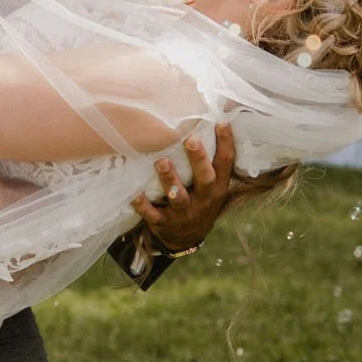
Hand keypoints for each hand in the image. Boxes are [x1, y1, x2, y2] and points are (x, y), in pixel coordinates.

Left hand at [130, 124, 246, 254]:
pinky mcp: (165, 224)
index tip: (221, 122)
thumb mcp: (212, 186)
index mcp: (217, 188)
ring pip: (179, 197)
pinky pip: (154, 215)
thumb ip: (209, 163)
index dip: (226, 144)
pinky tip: (135, 195)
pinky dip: (144, 206)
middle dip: (198, 160)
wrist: (187, 240)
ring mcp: (184, 213)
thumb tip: (207, 123)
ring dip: (170, 180)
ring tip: (161, 162)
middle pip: (205, 179)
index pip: (226, 164)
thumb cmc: (199, 201)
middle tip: (191, 140)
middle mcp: (204, 200)